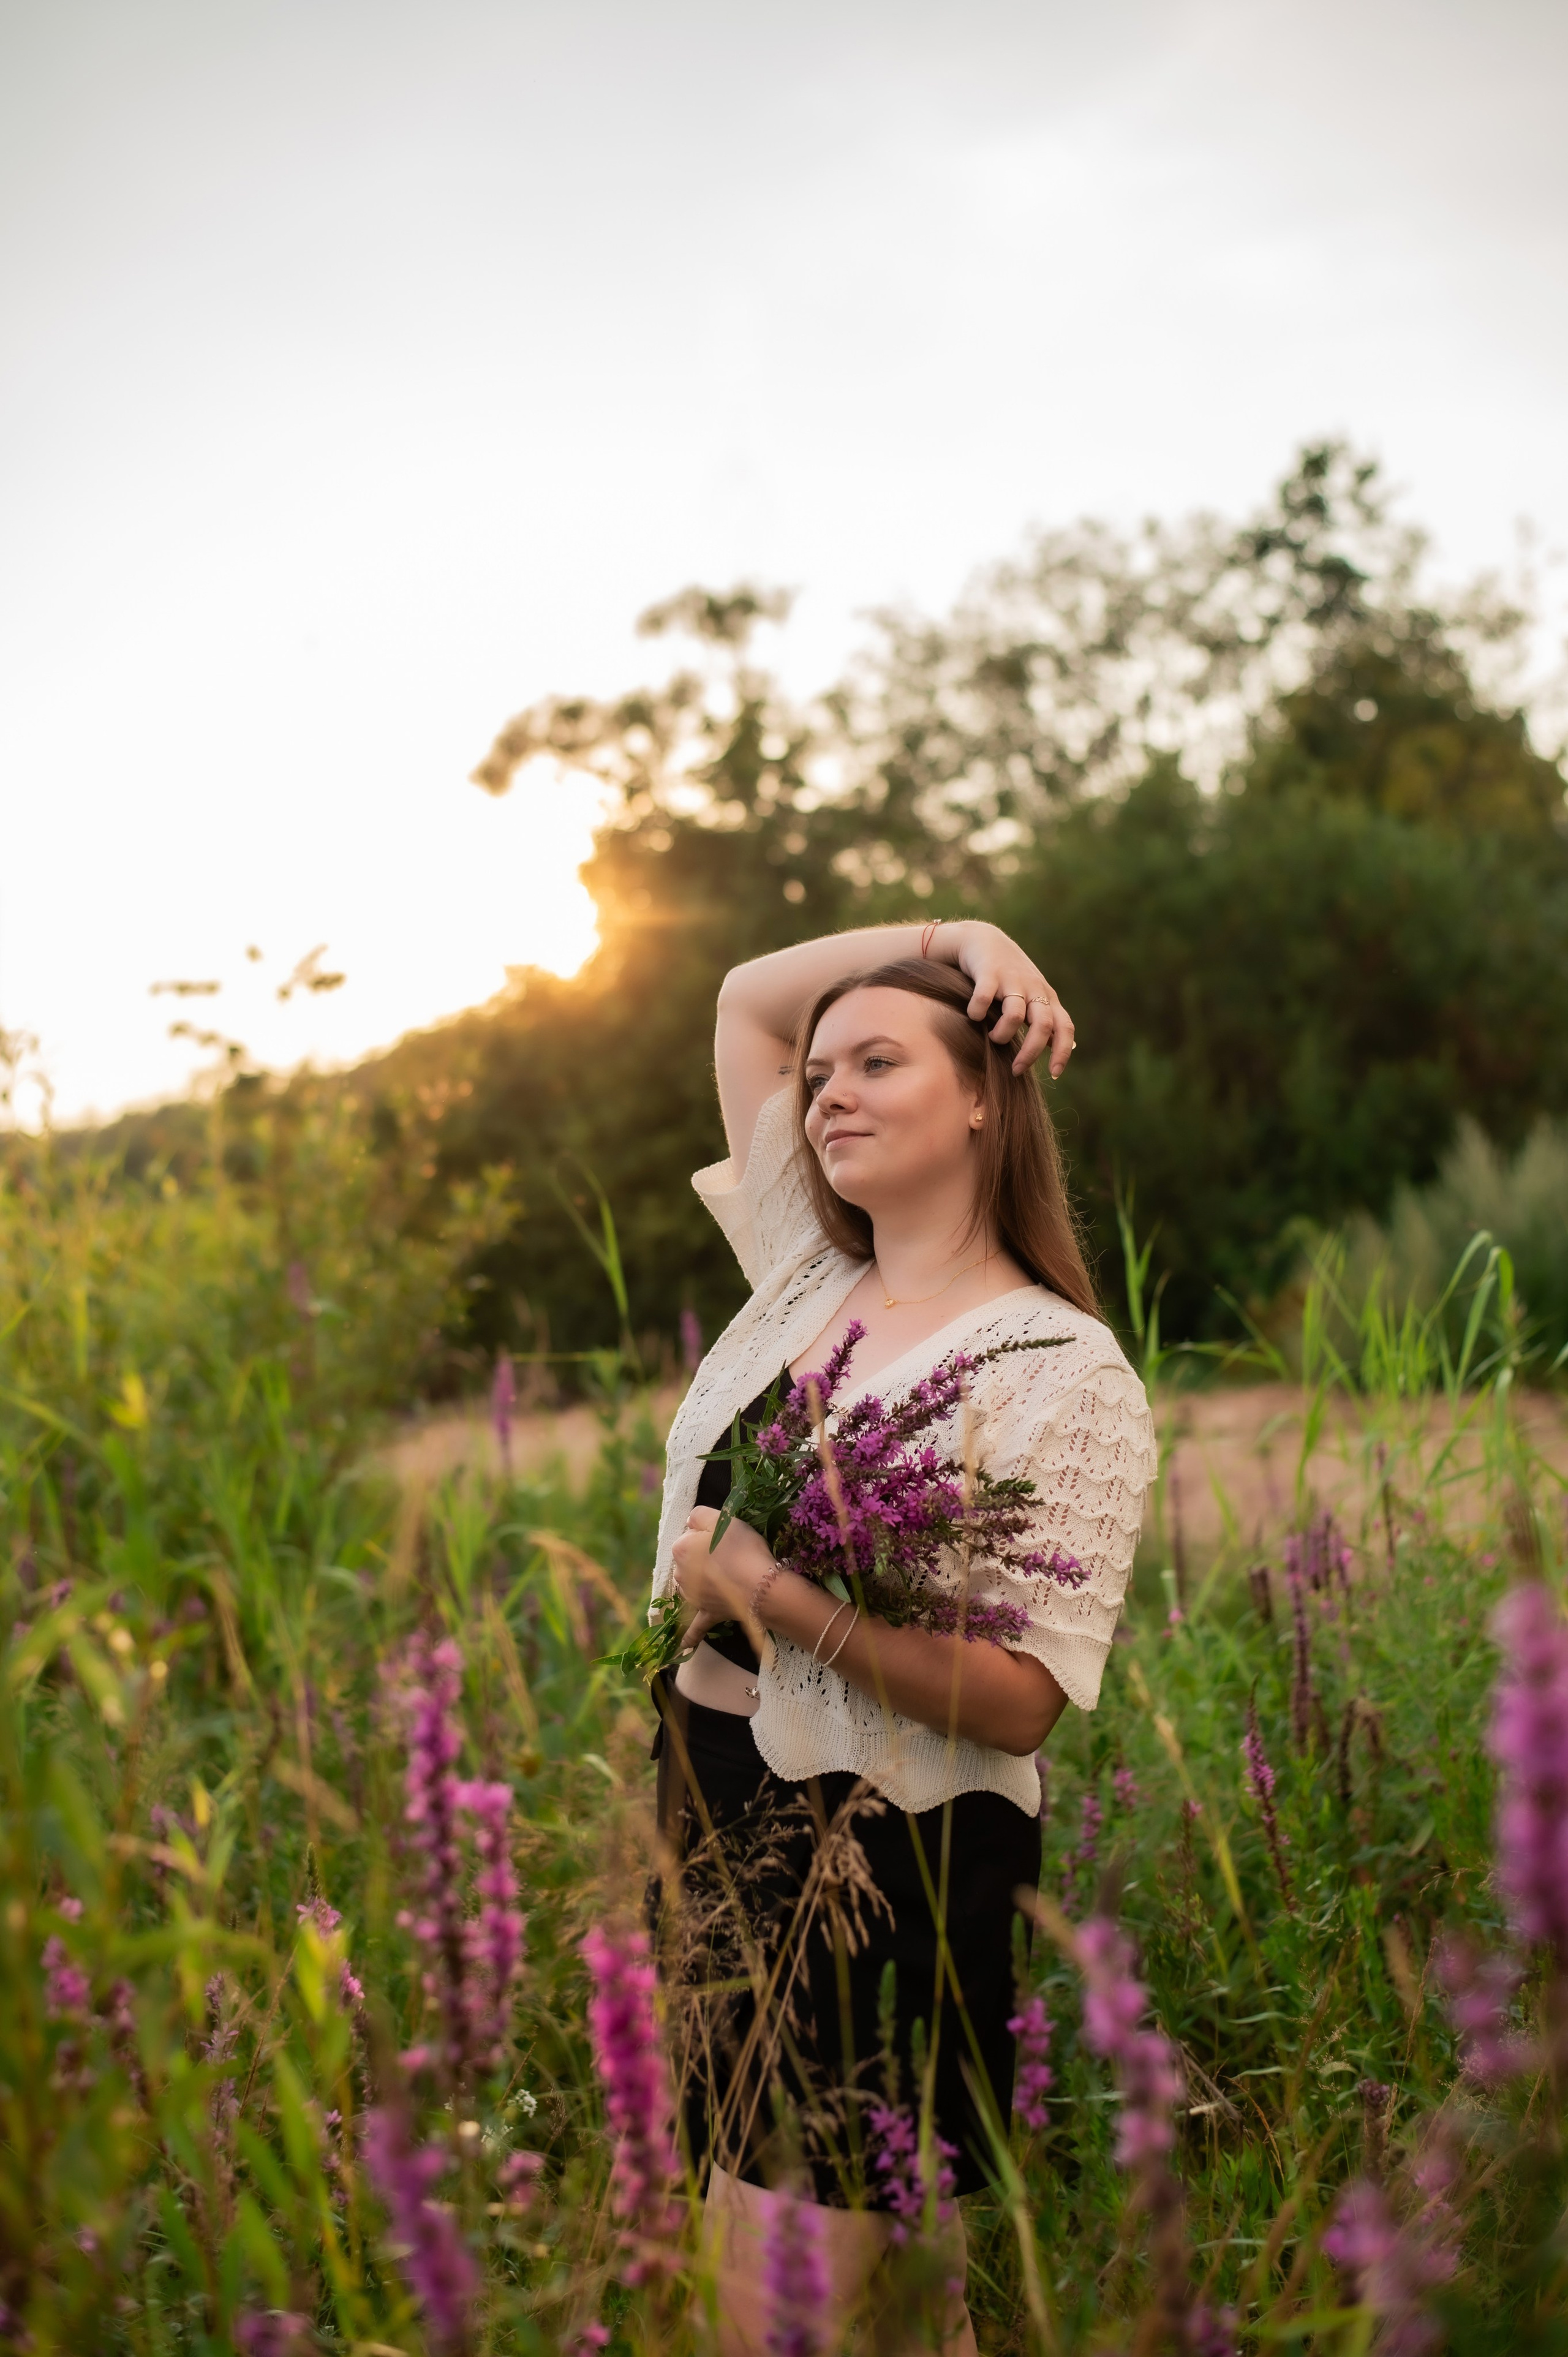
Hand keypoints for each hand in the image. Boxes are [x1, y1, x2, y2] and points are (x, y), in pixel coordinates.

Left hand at [670, 1506, 776, 1649]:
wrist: (760, 1585)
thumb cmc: (743, 1548)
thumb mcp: (722, 1518)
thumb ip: (699, 1515)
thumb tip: (690, 1523)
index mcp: (681, 1548)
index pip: (689, 1534)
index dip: (707, 1533)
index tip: (724, 1536)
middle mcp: (680, 1574)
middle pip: (689, 1559)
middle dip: (702, 1556)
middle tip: (728, 1553)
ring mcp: (693, 1596)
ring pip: (691, 1585)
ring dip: (698, 1582)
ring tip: (719, 1577)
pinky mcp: (707, 1613)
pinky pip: (696, 1627)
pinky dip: (690, 1636)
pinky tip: (684, 1646)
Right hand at [939, 921, 1075, 1078]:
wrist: (982, 940)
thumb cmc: (1008, 976)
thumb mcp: (1032, 997)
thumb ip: (1046, 1021)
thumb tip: (1065, 1049)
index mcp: (1046, 998)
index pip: (1065, 1027)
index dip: (1062, 1052)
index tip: (1053, 1074)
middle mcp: (1033, 988)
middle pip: (1043, 1026)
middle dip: (1030, 1053)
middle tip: (1016, 1070)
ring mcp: (1011, 979)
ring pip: (1015, 1015)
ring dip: (1002, 1034)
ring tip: (992, 1037)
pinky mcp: (988, 972)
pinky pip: (984, 999)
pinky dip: (977, 1012)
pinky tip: (972, 1015)